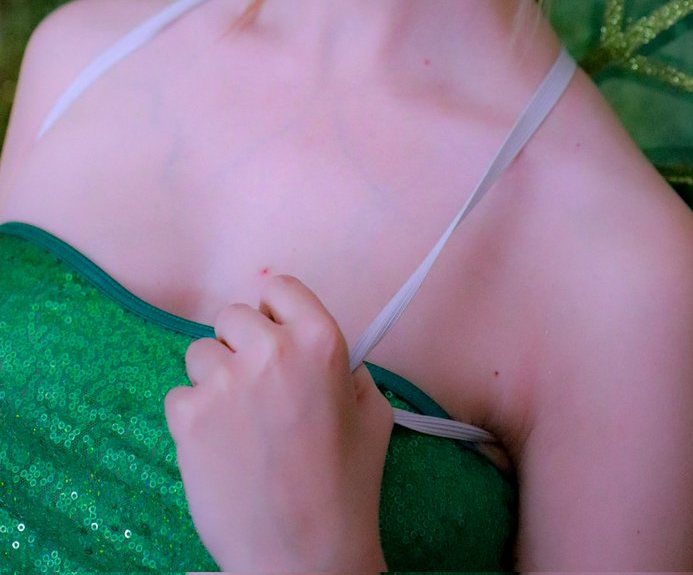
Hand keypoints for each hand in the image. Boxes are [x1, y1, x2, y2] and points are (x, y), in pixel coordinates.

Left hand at [164, 275, 392, 572]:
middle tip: (256, 390)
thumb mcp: (372, 414)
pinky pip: (179, 394)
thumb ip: (348, 368)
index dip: (274, 313)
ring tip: (237, 424)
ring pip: (200, 353)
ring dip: (214, 380)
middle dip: (241, 348)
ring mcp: (226, 381)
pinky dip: (192, 417)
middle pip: (233, 316)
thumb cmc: (346, 489)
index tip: (274, 337)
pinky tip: (219, 447)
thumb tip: (315, 346)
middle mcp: (272, 350)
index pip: (278, 287)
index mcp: (321, 341)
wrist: (304, 557)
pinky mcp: (189, 416)